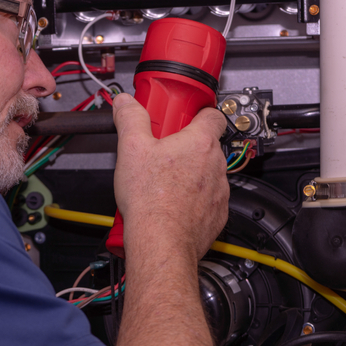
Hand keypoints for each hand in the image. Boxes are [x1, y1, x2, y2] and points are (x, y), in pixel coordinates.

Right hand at [111, 93, 229, 259]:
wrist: (161, 242)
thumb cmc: (150, 200)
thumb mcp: (131, 149)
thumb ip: (130, 119)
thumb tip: (126, 103)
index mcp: (200, 143)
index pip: (213, 115)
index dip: (198, 113)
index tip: (183, 117)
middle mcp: (216, 166)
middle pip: (206, 146)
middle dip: (185, 147)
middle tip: (161, 153)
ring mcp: (219, 192)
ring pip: (207, 175)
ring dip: (190, 175)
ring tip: (162, 182)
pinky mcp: (216, 215)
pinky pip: (207, 201)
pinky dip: (192, 200)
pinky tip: (170, 204)